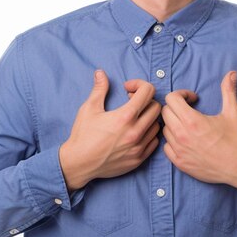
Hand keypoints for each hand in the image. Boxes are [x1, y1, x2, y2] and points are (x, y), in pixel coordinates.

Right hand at [59, 70, 160, 190]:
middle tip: (131, 102)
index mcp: (125, 116)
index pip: (148, 91)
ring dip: (148, 117)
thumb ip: (99, 89)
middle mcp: (136, 131)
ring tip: (133, 118)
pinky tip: (135, 132)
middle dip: (145, 100)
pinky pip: (154, 142)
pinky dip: (148, 134)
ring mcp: (139, 147)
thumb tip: (101, 73)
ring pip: (157, 125)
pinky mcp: (139, 159)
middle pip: (156, 107)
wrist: (78, 163)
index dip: (139, 85)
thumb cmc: (83, 135)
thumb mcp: (89, 108)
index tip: (127, 89)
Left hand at [162, 71, 236, 205]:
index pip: (171, 99)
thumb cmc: (236, 140)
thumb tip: (232, 73)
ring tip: (188, 125)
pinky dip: (173, 141)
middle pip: (165, 112)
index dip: (181, 95)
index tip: (193, 99)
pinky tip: (185, 140)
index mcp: (192, 121)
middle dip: (176, 107)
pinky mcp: (179, 163)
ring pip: (164, 129)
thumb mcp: (233, 112)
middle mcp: (182, 135)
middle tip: (189, 110)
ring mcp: (179, 150)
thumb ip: (228, 90)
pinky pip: (166, 147)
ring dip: (174, 124)